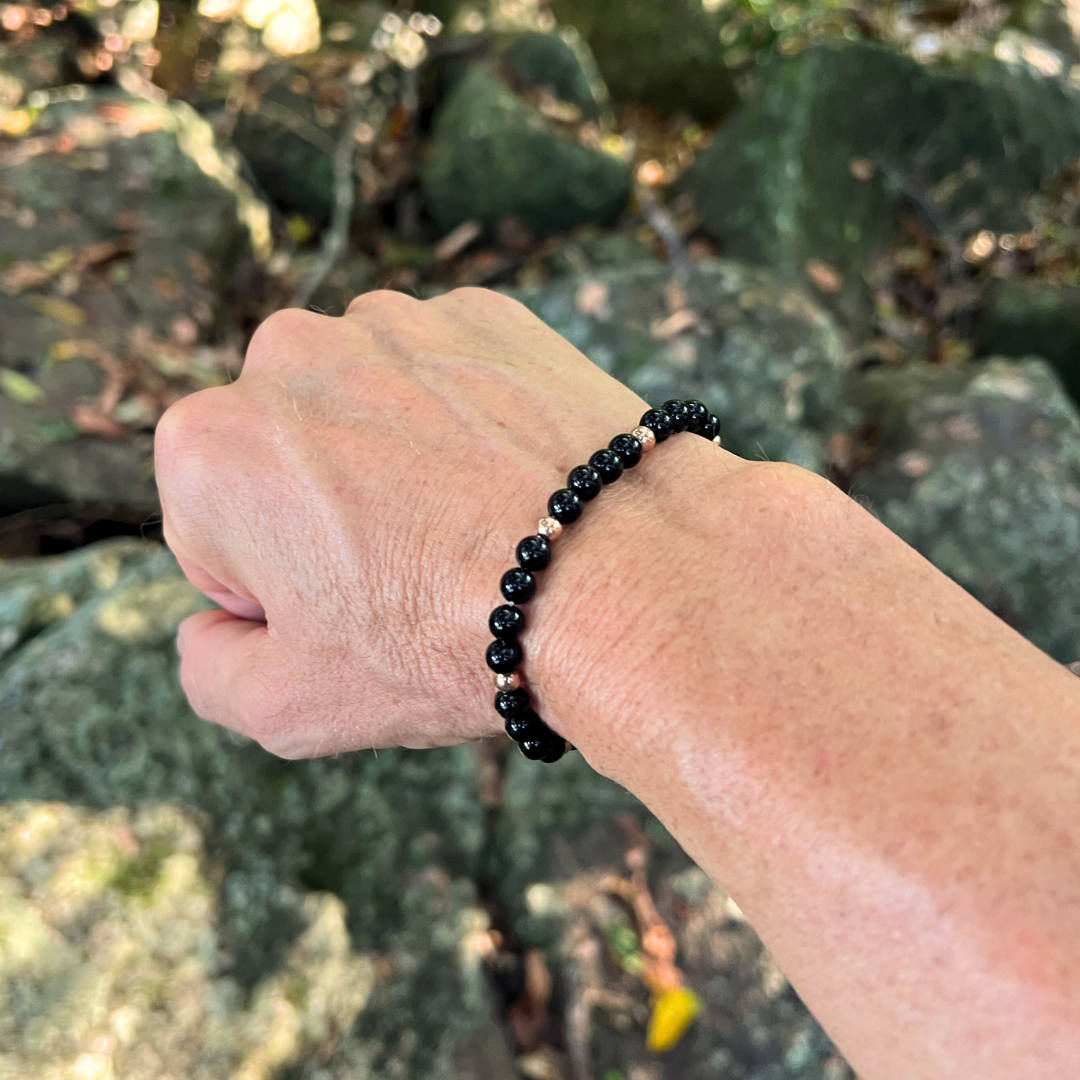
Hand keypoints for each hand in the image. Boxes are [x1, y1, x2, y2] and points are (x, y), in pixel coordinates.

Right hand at [155, 288, 694, 757]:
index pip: (214, 535)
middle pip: (287, 459)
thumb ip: (210, 670)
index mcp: (212, 447)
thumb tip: (212, 629)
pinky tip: (513, 481)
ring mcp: (395, 321)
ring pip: (368, 408)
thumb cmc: (450, 642)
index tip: (353, 608)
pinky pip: (449, 376)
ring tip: (472, 528)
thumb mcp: (291, 707)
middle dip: (326, 513)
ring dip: (398, 459)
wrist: (623, 575)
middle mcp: (289, 355)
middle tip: (412, 573)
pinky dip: (468, 421)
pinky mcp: (484, 313)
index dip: (279, 590)